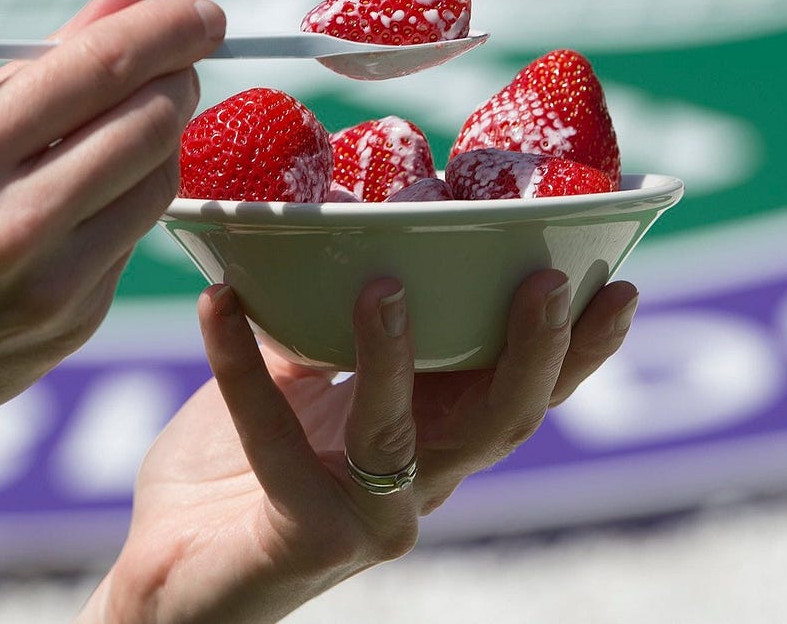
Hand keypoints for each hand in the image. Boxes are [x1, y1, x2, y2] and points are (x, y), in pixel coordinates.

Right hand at [0, 0, 225, 462]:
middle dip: (178, 79)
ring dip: (163, 139)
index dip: (168, 28)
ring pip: (159, 184)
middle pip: (150, 125)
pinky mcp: (73, 326)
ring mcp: (48, 287)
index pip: (97, 68)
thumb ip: (32, 70)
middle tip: (177, 62)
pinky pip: (130, 239)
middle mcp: (8, 225)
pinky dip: (126, 201)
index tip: (203, 11)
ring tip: (135, 119)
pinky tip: (91, 193)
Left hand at [89, 272, 638, 622]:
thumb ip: (327, 320)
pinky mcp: (302, 537)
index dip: (578, 348)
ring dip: (397, 358)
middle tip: (548, 282)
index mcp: (434, 434)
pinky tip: (219, 300)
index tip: (618, 283)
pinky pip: (275, 443)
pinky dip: (241, 367)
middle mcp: (419, 481)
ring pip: (405, 439)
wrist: (168, 572)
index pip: (521, 391)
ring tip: (386, 287)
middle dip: (534, 353)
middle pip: (500, 421)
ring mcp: (366, 517)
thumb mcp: (299, 379)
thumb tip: (343, 214)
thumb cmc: (239, 471)